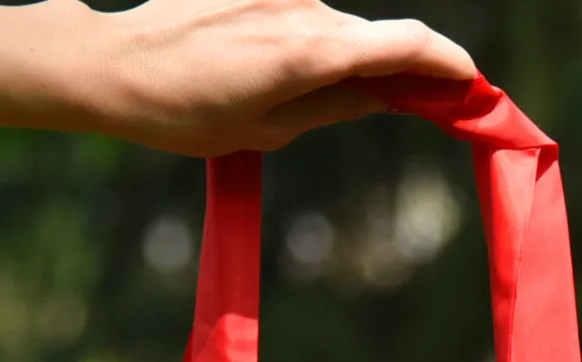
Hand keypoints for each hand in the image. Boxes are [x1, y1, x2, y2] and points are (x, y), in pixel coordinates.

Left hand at [88, 0, 475, 154]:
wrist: (110, 64)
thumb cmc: (183, 111)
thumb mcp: (268, 128)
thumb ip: (338, 105)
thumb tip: (391, 96)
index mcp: (314, 51)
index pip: (411, 43)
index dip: (452, 64)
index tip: (471, 86)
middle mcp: (304, 7)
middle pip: (372, 37)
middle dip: (397, 70)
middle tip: (410, 107)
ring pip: (332, 26)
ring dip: (334, 58)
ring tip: (280, 93)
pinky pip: (296, 13)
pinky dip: (299, 40)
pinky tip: (255, 65)